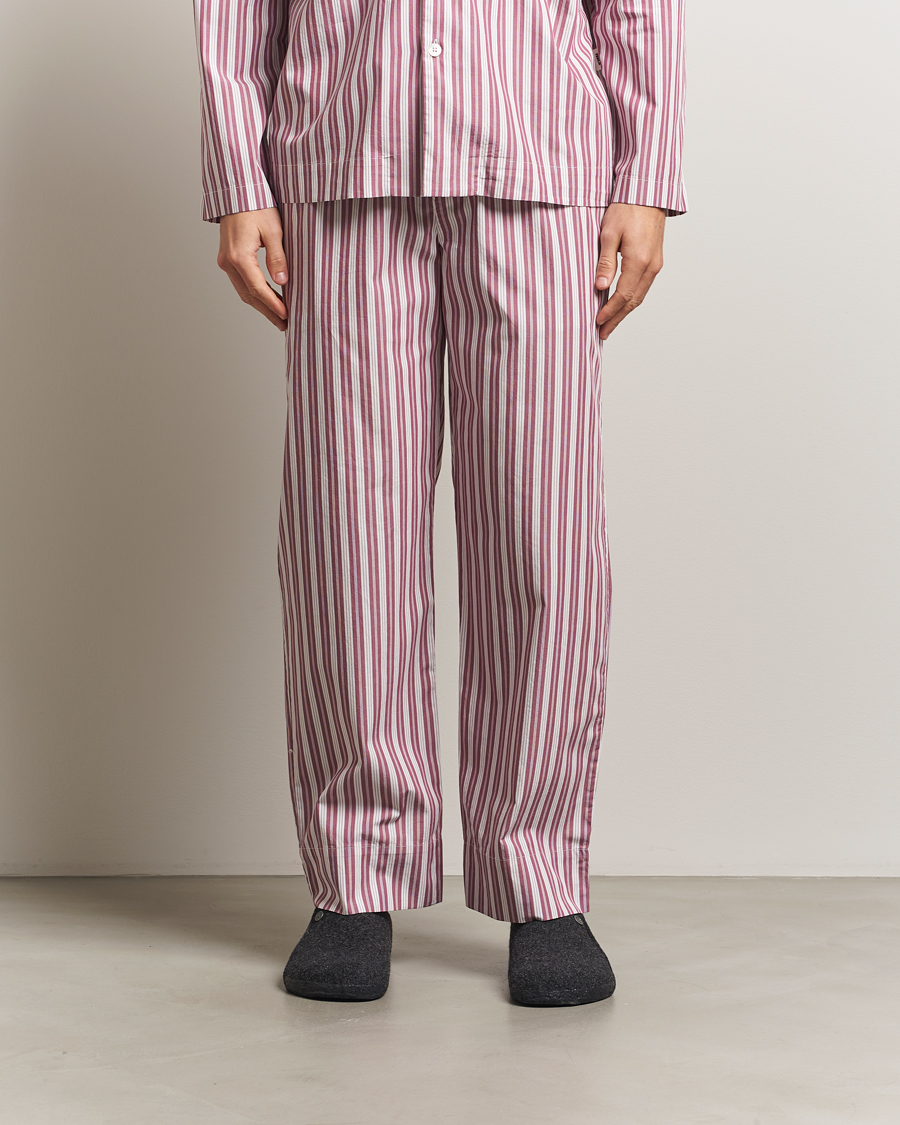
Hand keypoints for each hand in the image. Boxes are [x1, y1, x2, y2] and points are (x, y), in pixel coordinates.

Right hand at [217, 207, 288, 330]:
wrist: (237, 191)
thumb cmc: (256, 206)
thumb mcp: (274, 231)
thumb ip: (278, 258)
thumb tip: (282, 282)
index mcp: (239, 256)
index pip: (258, 289)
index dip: (273, 305)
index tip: (286, 316)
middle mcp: (228, 262)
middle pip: (249, 295)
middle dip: (267, 311)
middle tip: (284, 325)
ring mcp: (225, 261)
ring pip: (243, 291)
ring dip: (261, 305)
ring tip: (278, 316)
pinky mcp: (227, 258)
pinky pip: (240, 282)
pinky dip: (254, 293)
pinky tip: (267, 299)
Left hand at [594, 203, 665, 340]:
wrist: (648, 192)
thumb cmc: (626, 208)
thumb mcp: (608, 234)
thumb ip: (605, 262)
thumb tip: (601, 287)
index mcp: (639, 261)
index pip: (623, 295)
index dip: (609, 311)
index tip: (597, 322)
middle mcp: (651, 266)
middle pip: (633, 301)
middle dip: (617, 319)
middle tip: (603, 333)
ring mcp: (656, 263)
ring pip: (640, 296)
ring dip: (625, 312)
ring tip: (611, 323)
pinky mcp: (656, 260)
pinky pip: (644, 286)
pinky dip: (632, 299)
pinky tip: (622, 304)